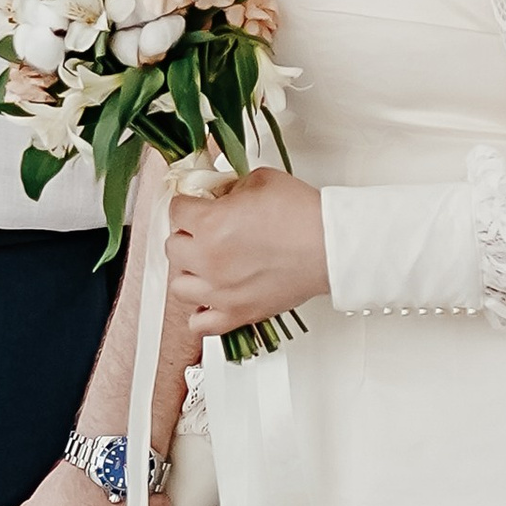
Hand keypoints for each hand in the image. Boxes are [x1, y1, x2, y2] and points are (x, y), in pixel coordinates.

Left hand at [169, 168, 329, 344]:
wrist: (332, 246)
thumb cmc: (303, 216)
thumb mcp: (260, 181)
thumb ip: (230, 188)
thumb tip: (219, 195)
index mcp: (210, 224)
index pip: (176, 210)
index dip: (188, 203)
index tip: (196, 204)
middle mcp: (209, 260)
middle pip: (173, 247)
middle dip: (187, 235)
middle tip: (205, 230)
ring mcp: (221, 291)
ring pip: (179, 286)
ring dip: (189, 272)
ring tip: (206, 264)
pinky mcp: (238, 313)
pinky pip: (200, 324)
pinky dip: (200, 314)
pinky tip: (210, 299)